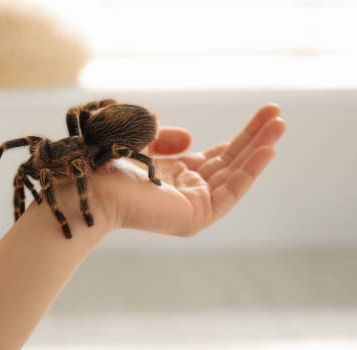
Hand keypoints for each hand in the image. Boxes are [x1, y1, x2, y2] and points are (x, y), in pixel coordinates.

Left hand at [96, 104, 285, 235]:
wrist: (88, 186)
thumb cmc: (104, 163)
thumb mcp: (140, 139)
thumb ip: (163, 137)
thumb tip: (190, 139)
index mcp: (172, 175)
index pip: (215, 157)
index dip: (239, 137)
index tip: (262, 115)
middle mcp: (184, 191)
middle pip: (229, 163)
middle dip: (254, 138)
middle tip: (278, 115)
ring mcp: (191, 205)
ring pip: (234, 175)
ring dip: (259, 149)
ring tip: (281, 124)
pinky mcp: (196, 216)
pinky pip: (231, 191)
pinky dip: (250, 170)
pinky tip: (268, 149)